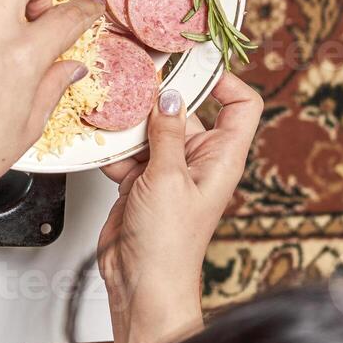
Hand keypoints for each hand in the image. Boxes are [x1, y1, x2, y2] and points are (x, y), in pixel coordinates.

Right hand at [97, 71, 262, 342]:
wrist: (141, 281)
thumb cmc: (169, 243)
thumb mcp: (167, 178)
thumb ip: (165, 133)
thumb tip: (168, 95)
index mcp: (221, 158)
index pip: (241, 106)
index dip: (224, 80)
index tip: (194, 61)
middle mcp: (197, 161)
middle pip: (183, 112)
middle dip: (156, 100)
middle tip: (131, 82)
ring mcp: (168, 170)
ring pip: (149, 129)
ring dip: (128, 126)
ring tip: (110, 117)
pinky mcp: (140, 180)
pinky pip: (127, 150)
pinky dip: (112, 148)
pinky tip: (101, 148)